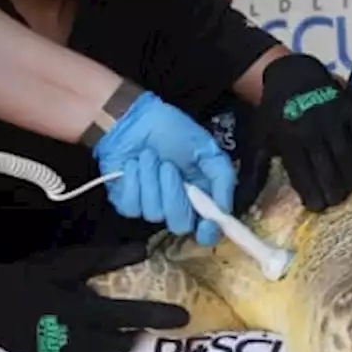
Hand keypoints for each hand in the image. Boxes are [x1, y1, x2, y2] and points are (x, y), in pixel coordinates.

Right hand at [0, 244, 188, 351]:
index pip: (130, 317)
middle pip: (117, 345)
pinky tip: (86, 340)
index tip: (182, 317)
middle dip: (134, 337)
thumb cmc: (29, 277)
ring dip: (112, 345)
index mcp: (82, 311)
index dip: (158, 316)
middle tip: (142, 327)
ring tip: (118, 335)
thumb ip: (105, 259)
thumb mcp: (67, 262)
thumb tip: (142, 251)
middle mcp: (75, 339)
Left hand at [92, 91, 236, 245]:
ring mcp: (151, 206)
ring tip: (148, 156)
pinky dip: (133, 181)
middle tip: (168, 166)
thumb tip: (224, 209)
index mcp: (200, 197)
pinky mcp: (127, 203)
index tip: (206, 225)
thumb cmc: (172, 131)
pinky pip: (132, 206)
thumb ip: (222, 177)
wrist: (133, 119)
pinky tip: (133, 164)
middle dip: (174, 194)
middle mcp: (178, 206)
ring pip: (154, 213)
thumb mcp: (206, 148)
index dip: (208, 232)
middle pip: (180, 224)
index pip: (208, 230)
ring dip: (151, 180)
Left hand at [259, 53, 351, 210]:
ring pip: (349, 156)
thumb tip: (238, 207)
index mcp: (288, 138)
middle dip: (334, 191)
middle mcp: (314, 128)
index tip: (318, 207)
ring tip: (349, 190)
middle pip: (329, 169)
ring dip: (351, 178)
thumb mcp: (258, 140)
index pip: (304, 175)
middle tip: (336, 202)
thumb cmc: (274, 115)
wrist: (292, 76)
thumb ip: (252, 174)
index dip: (313, 195)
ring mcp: (336, 117)